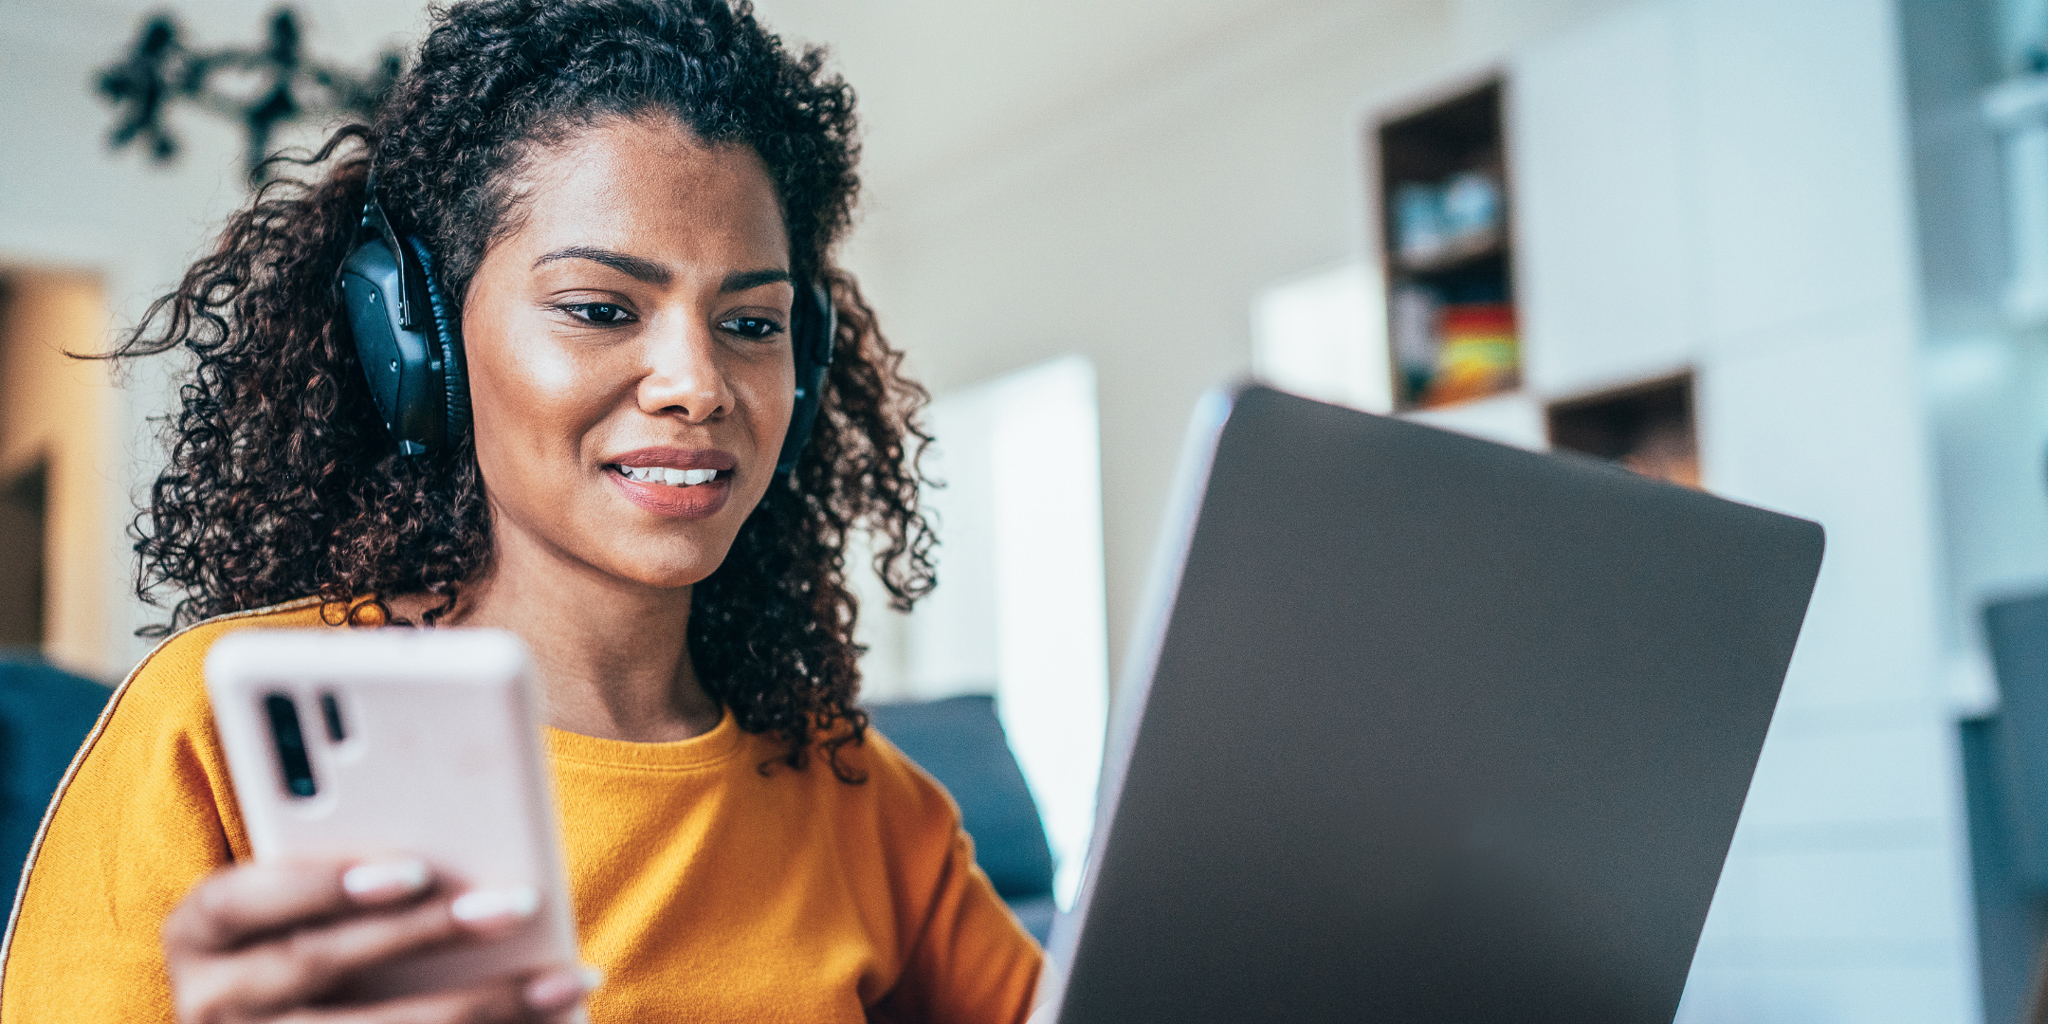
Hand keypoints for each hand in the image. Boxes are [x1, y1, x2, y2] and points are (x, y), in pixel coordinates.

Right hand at [162, 856, 595, 1023]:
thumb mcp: (304, 898)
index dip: (323, 882)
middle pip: (321, 964)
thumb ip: (352, 867)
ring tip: (563, 980)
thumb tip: (456, 834)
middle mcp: (210, 1002)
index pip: (240, 899)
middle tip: (516, 902)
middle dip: (427, 933)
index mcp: (200, 933)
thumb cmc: (304, 930)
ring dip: (483, 1005)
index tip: (412, 870)